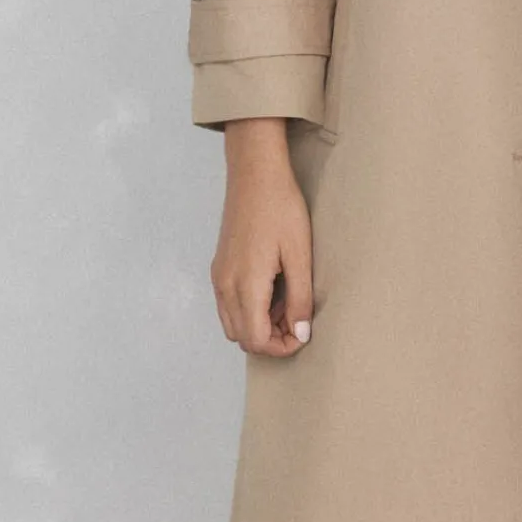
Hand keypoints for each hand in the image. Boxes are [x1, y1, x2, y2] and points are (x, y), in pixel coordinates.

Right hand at [211, 121, 314, 355]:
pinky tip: (272, 291)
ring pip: (233, 323)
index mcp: (245, 284)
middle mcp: (224, 285)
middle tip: (297, 320)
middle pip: (241, 337)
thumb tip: (300, 333)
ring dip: (259, 326)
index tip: (303, 333)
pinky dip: (249, 310)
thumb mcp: (299, 254)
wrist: (255, 174)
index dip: (281, 347)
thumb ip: (299, 298)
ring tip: (287, 305)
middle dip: (270, 339)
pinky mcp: (219, 267)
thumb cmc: (281, 208)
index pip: (255, 340)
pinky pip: (229, 305)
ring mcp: (218, 276)